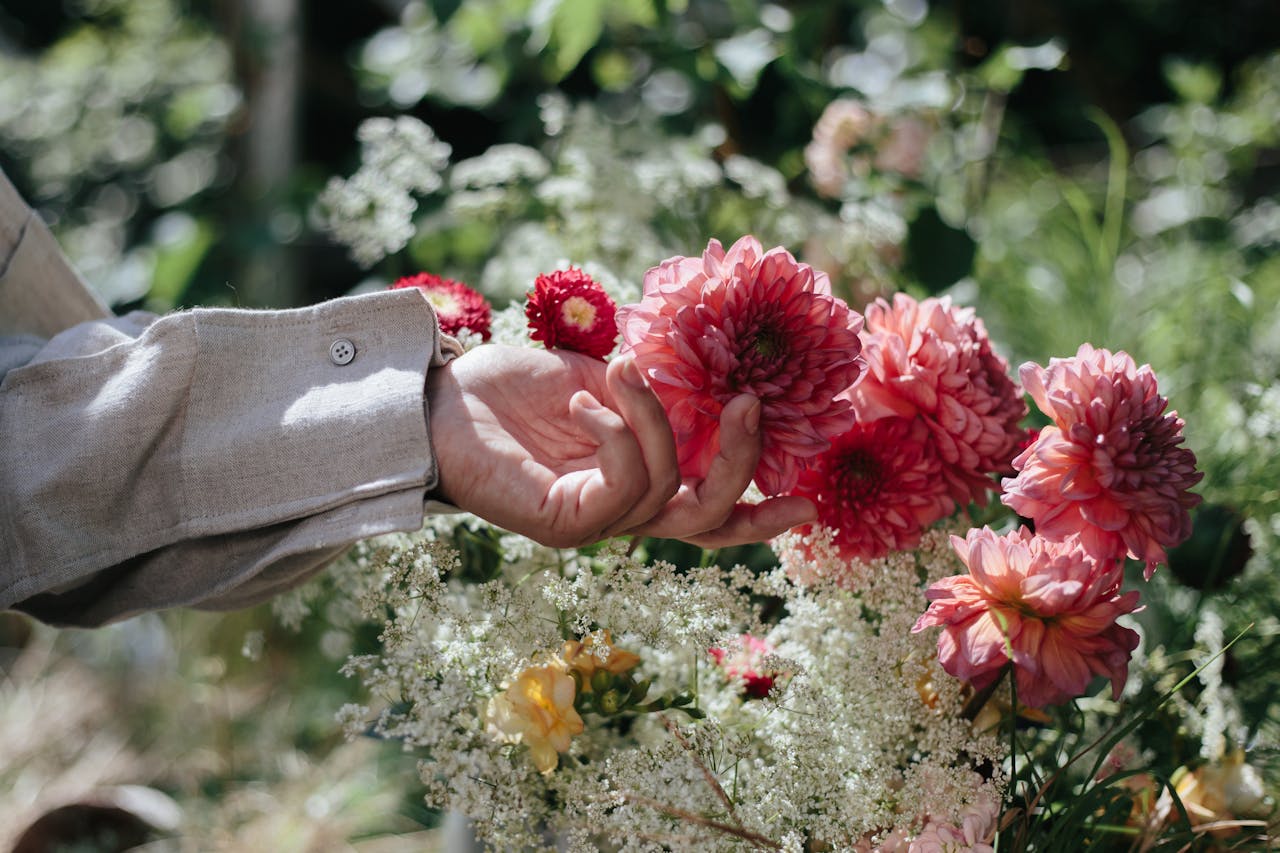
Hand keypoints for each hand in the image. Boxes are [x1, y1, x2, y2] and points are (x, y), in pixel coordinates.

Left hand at [425, 345, 815, 548]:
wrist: (436, 400)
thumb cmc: (510, 390)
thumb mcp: (598, 380)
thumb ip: (652, 394)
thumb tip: (705, 378)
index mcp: (633, 482)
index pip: (706, 512)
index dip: (758, 514)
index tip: (810, 500)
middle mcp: (618, 512)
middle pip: (705, 517)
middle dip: (741, 465)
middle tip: (751, 405)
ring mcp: (592, 523)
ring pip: (665, 487)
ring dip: (653, 419)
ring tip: (623, 371)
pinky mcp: (563, 523)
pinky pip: (622, 488)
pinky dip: (619, 437)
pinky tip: (586, 402)